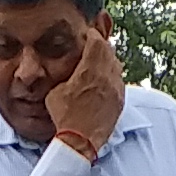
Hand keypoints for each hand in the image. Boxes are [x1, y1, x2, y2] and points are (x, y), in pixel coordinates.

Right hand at [43, 26, 125, 160]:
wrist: (81, 141)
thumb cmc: (65, 116)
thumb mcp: (55, 91)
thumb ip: (64, 75)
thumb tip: (66, 69)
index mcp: (89, 71)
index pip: (97, 41)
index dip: (92, 34)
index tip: (88, 33)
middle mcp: (107, 77)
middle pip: (109, 50)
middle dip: (101, 45)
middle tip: (93, 45)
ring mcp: (116, 89)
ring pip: (117, 64)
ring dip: (108, 60)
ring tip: (98, 62)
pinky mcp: (120, 100)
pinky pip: (119, 80)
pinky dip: (112, 76)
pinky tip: (104, 81)